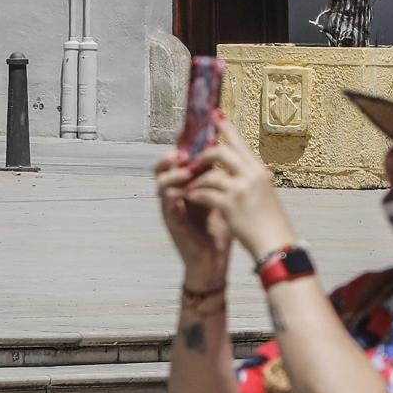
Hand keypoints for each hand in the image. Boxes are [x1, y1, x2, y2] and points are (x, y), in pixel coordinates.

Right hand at [155, 148, 231, 288]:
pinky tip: (182, 190)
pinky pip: (165, 202)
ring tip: (183, 170)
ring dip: (170, 173)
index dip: (182, 145)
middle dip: (171, 156)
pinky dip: (172, 193)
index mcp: (190, 184)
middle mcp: (177, 192)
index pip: (180, 159)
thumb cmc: (220, 229)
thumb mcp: (223, 198)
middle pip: (163, 166)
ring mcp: (171, 206)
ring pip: (160, 181)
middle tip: (182, 152)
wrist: (215, 259)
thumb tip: (232, 150)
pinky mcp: (170, 219)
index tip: (191, 132)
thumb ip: (221, 177)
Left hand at [183, 113, 297, 260]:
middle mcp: (251, 176)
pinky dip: (195, 194)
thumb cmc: (270, 222)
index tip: (215, 115)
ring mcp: (241, 189)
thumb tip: (234, 167)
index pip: (241, 143)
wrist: (276, 245)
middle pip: (220, 151)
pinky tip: (190, 197)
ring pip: (209, 173)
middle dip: (203, 155)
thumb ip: (250, 178)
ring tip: (189, 184)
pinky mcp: (229, 205)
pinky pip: (204, 193)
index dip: (227, 128)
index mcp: (260, 171)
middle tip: (193, 162)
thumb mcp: (265, 193)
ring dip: (196, 179)